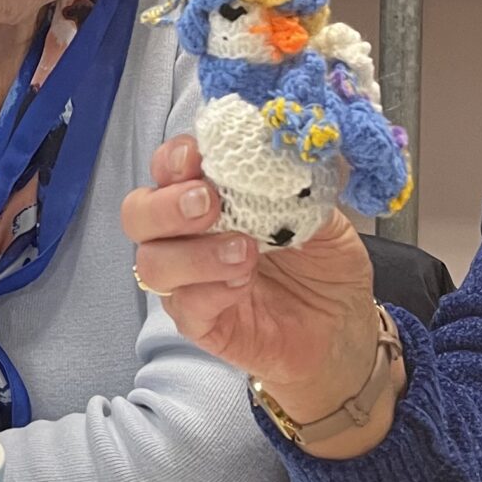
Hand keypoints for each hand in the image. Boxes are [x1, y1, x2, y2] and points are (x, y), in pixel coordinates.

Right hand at [120, 136, 389, 442]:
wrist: (344, 328)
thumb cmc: (324, 265)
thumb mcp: (322, 216)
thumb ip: (298, 187)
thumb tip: (283, 153)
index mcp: (210, 197)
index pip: (167, 168)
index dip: (173, 158)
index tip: (199, 156)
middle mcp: (187, 236)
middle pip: (137, 213)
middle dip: (165, 204)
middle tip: (208, 203)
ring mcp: (189, 282)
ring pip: (152, 262)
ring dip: (194, 253)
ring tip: (245, 253)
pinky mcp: (200, 324)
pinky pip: (183, 307)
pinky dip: (209, 292)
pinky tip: (242, 285)